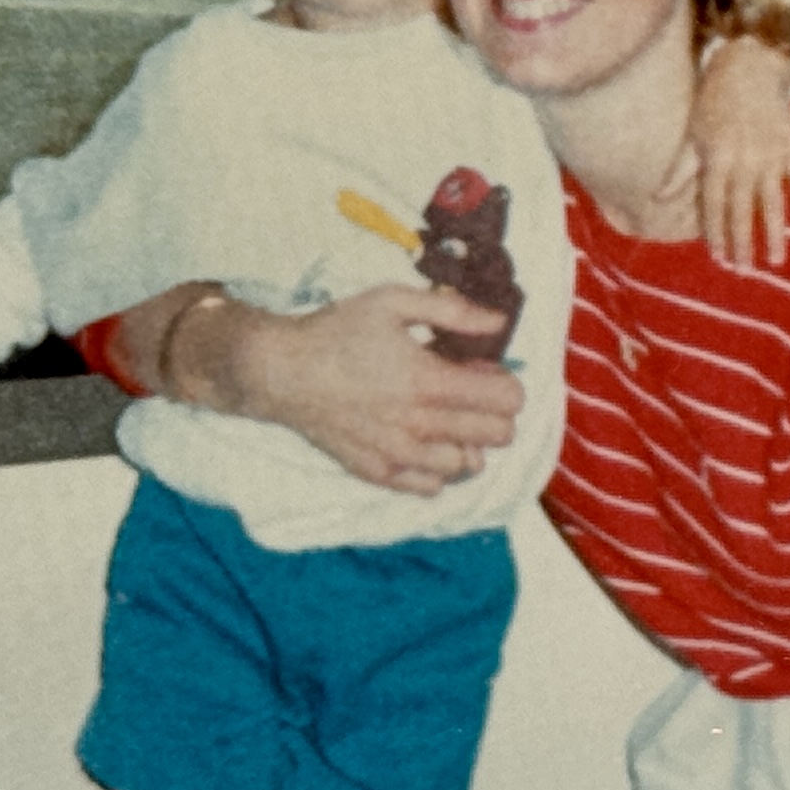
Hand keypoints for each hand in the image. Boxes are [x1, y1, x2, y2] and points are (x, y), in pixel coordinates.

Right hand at [238, 286, 526, 496]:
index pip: (507, 402)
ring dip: (467, 441)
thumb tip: (499, 322)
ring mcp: (399, 456)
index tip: (480, 368)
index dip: (504, 381)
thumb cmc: (338, 331)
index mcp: (429, 382)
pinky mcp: (378, 474)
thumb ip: (453, 311)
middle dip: (493, 410)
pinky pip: (431, 487)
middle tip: (464, 389)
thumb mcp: (394, 302)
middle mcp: (420, 427)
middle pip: (497, 436)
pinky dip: (437, 468)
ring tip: (442, 416)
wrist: (282, 371)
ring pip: (468, 466)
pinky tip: (421, 440)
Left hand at [666, 37, 789, 265]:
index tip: (718, 256)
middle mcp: (742, 159)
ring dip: (774, 232)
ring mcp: (770, 152)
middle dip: (743, 242)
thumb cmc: (714, 101)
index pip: (714, 204)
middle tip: (744, 270)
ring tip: (776, 259)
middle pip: (742, 209)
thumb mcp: (693, 133)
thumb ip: (680, 169)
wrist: (749, 65)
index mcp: (716, 158)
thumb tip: (657, 199)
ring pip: (772, 200)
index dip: (716, 232)